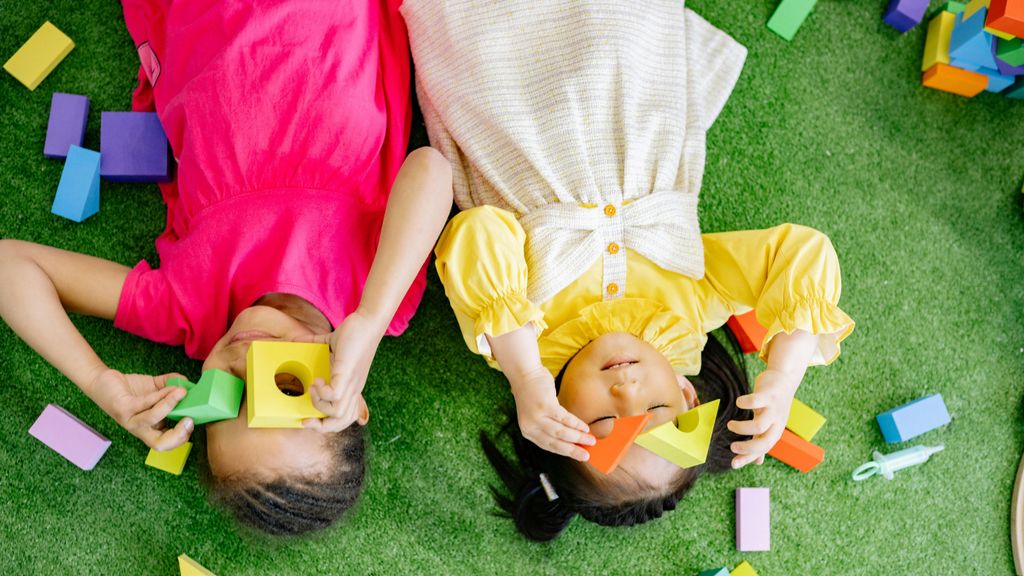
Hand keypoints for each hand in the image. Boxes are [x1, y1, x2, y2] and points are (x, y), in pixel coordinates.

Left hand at [86, 368, 193, 450]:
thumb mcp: (156, 388)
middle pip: (158, 444)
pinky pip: (144, 404)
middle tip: (189, 419)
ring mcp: (130, 420)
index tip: (192, 422)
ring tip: (182, 392)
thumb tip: (188, 383)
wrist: (102, 380)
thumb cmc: (130, 388)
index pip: (166, 443)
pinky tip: (170, 387)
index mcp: (151, 427)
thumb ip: (172, 385)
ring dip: (169, 405)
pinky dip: (160, 395)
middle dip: (178, 435)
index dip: (181, 438)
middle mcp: (140, 428)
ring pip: (152, 419)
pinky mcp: (122, 408)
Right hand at [294, 309, 387, 431]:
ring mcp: (352, 382)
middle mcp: (353, 389)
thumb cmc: (354, 333)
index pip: (344, 417)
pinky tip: (318, 378)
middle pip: (342, 422)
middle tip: (306, 418)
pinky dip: (323, 392)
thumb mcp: (332, 346)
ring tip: (312, 387)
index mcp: (350, 387)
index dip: (327, 424)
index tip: (307, 419)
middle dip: (321, 426)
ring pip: (339, 414)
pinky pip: (336, 395)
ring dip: (319, 405)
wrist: (368, 321)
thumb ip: (315, 344)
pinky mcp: (348, 373)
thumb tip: (296, 341)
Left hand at [509, 367, 594, 460]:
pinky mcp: (545, 405)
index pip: (549, 446)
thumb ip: (550, 426)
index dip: (565, 452)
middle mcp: (530, 426)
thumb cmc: (534, 394)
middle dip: (573, 450)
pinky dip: (576, 424)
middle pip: (555, 442)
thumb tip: (573, 438)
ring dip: (578, 438)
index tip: (578, 457)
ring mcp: (537, 416)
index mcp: (528, 431)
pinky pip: (564, 418)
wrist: (525, 374)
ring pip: (561, 432)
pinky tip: (585, 427)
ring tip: (590, 440)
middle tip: (586, 456)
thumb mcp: (537, 415)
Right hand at [726, 368, 799, 468]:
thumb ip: (762, 441)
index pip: (763, 450)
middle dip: (747, 448)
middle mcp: (776, 423)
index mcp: (775, 432)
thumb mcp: (770, 425)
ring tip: (730, 425)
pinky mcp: (769, 395)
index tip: (733, 464)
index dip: (748, 458)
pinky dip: (744, 403)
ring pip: (760, 425)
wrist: (784, 379)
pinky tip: (738, 402)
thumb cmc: (773, 405)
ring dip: (742, 428)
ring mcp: (773, 409)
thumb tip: (758, 463)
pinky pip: (756, 401)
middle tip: (732, 446)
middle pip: (765, 442)